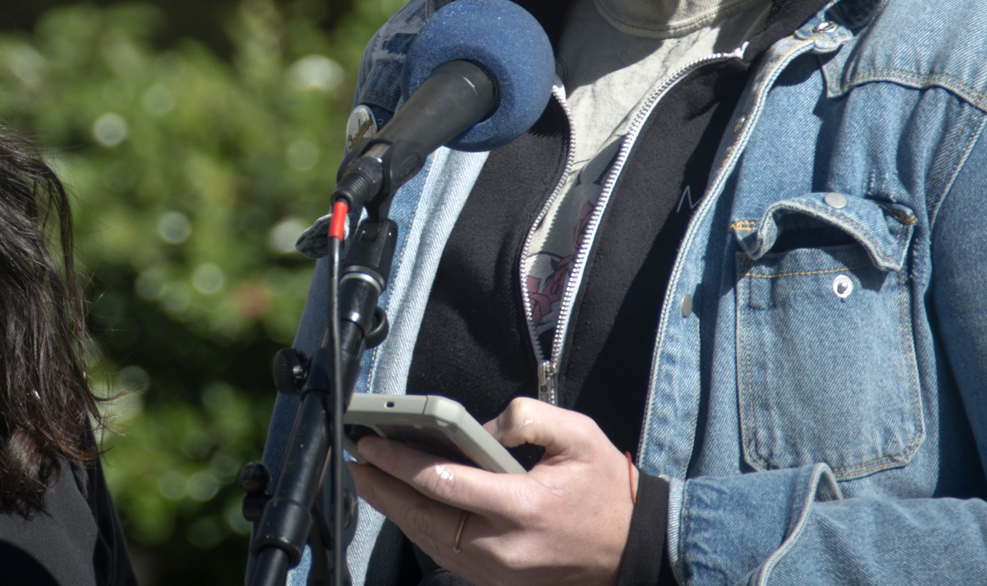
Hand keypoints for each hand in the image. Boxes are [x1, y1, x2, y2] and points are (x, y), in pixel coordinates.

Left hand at [350, 397, 634, 585]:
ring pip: (429, 540)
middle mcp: (502, 547)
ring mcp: (497, 572)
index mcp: (521, 507)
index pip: (442, 482)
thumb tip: (481, 426)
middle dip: (383, 487)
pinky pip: (445, 554)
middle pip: (423, 516)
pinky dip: (419, 529)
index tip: (372, 441)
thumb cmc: (604, 488)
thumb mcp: (578, 434)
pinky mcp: (495, 581)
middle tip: (356, 461)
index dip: (399, 461)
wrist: (630, 548)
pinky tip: (404, 507)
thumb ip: (527, 417)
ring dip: (394, 510)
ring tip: (369, 480)